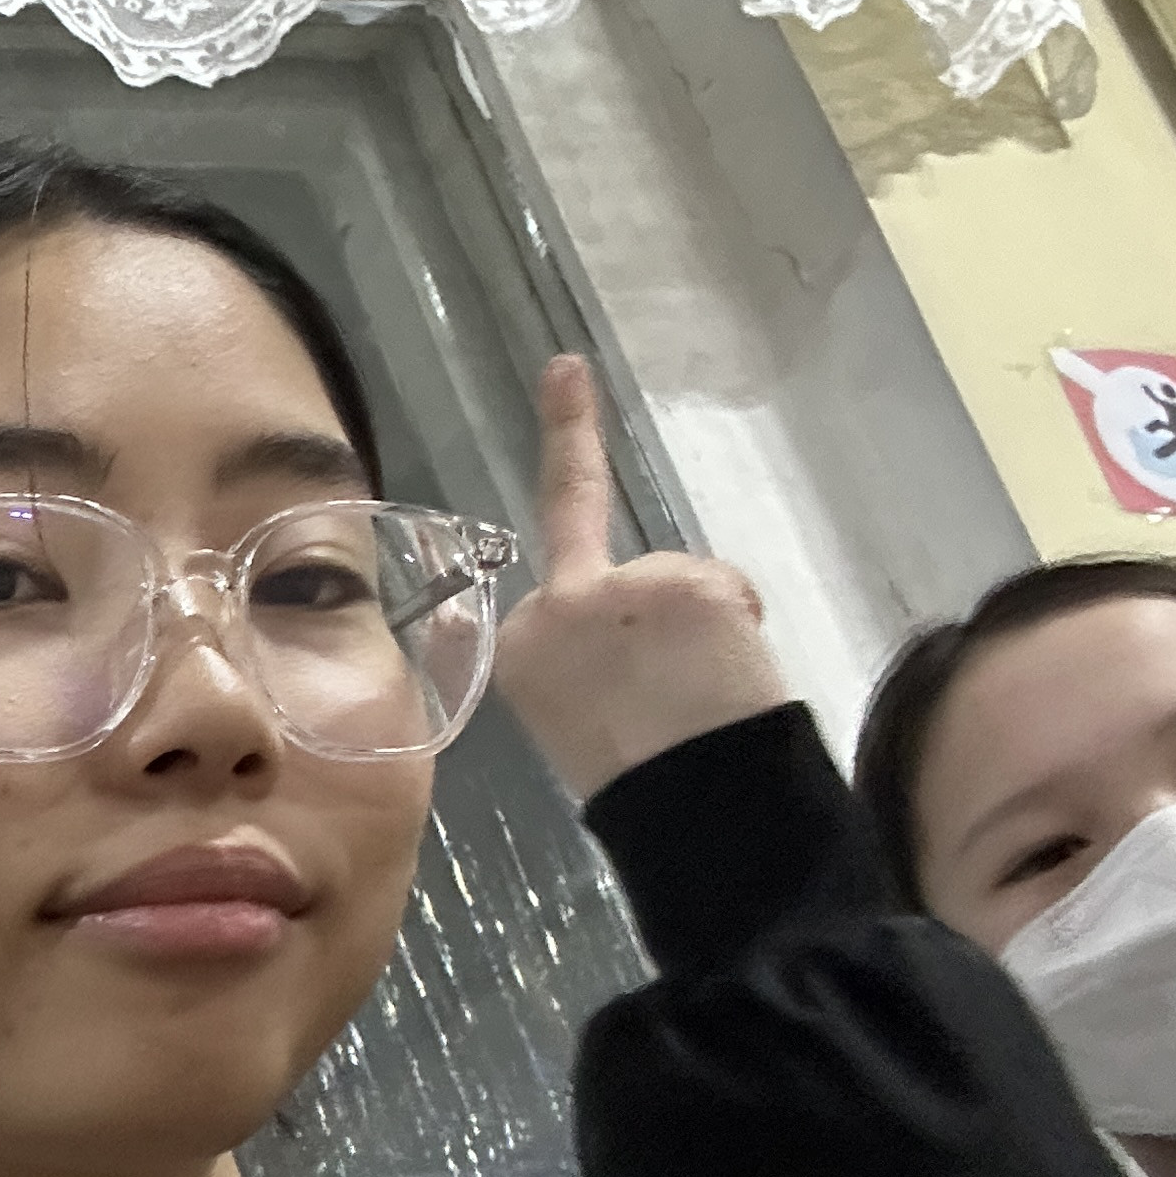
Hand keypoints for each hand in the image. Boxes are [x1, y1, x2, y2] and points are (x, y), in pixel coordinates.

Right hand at [490, 355, 795, 804]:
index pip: (531, 559)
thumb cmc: (633, 782)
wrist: (687, 806)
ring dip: (701, 626)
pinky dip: (737, 627)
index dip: (559, 442)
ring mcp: (619, 590)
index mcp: (516, 650)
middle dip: (570, 428)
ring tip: (702, 693)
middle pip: (599, 546)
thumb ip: (543, 652)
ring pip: (676, 582)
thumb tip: (438, 613)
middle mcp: (552, 607)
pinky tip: (730, 674)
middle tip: (564, 370)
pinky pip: (723, 589)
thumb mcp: (559, 716)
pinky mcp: (684, 586)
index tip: (559, 369)